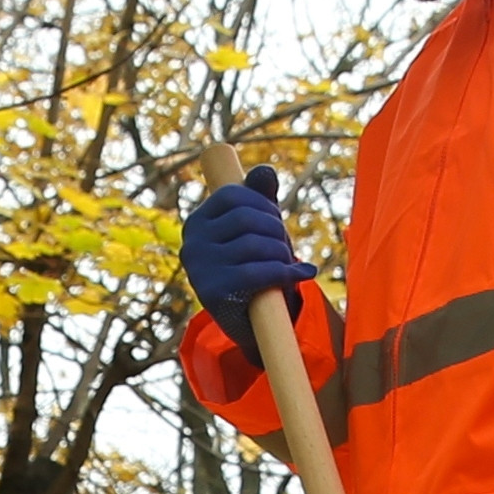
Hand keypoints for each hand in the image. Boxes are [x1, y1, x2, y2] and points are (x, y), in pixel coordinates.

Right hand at [182, 167, 320, 339]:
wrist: (249, 323)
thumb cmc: (253, 267)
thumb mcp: (256, 229)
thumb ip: (259, 197)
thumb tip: (264, 170)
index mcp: (197, 222)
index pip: (232, 194)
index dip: (263, 204)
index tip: (276, 223)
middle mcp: (192, 243)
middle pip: (246, 218)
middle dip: (276, 230)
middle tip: (286, 248)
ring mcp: (199, 268)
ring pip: (255, 244)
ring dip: (282, 253)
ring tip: (290, 263)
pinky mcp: (213, 293)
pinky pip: (258, 272)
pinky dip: (286, 272)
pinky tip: (301, 274)